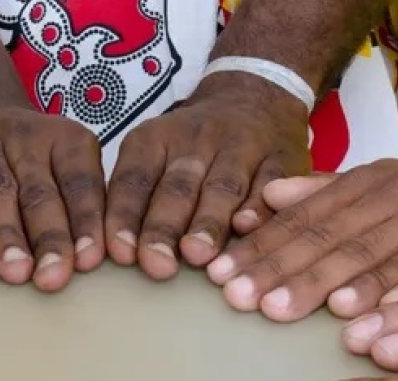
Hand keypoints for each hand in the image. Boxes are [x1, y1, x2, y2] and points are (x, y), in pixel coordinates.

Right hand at [0, 105, 105, 290]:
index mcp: (66, 139)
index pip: (80, 184)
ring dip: (6, 234)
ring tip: (15, 272)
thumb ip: (84, 207)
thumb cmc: (33, 157)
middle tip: (53, 278)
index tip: (89, 262)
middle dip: (48, 238)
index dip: (86, 222)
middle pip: (38, 192)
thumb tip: (93, 261)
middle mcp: (24, 137)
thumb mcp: (67, 166)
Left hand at [107, 75, 309, 279]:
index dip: (126, 216)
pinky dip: (258, 207)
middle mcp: (196, 139)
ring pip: (222, 187)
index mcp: (155, 140)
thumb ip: (135, 201)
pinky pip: (270, 183)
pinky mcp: (281, 158)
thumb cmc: (191, 147)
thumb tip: (117, 254)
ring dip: (208, 223)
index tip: (121, 254)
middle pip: (177, 187)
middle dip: (164, 227)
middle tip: (156, 265)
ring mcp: (242, 146)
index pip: (135, 179)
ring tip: (197, 256)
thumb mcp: (154, 155)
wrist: (254, 98)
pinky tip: (247, 229)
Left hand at [206, 158, 397, 320]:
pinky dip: (385, 295)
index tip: (218, 277)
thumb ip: (325, 194)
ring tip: (278, 309)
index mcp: (365, 184)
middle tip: (236, 299)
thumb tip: (265, 198)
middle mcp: (390, 197)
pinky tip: (354, 317)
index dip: (259, 248)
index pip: (301, 220)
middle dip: (277, 269)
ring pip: (362, 254)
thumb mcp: (384, 186)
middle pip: (324, 237)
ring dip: (318, 283)